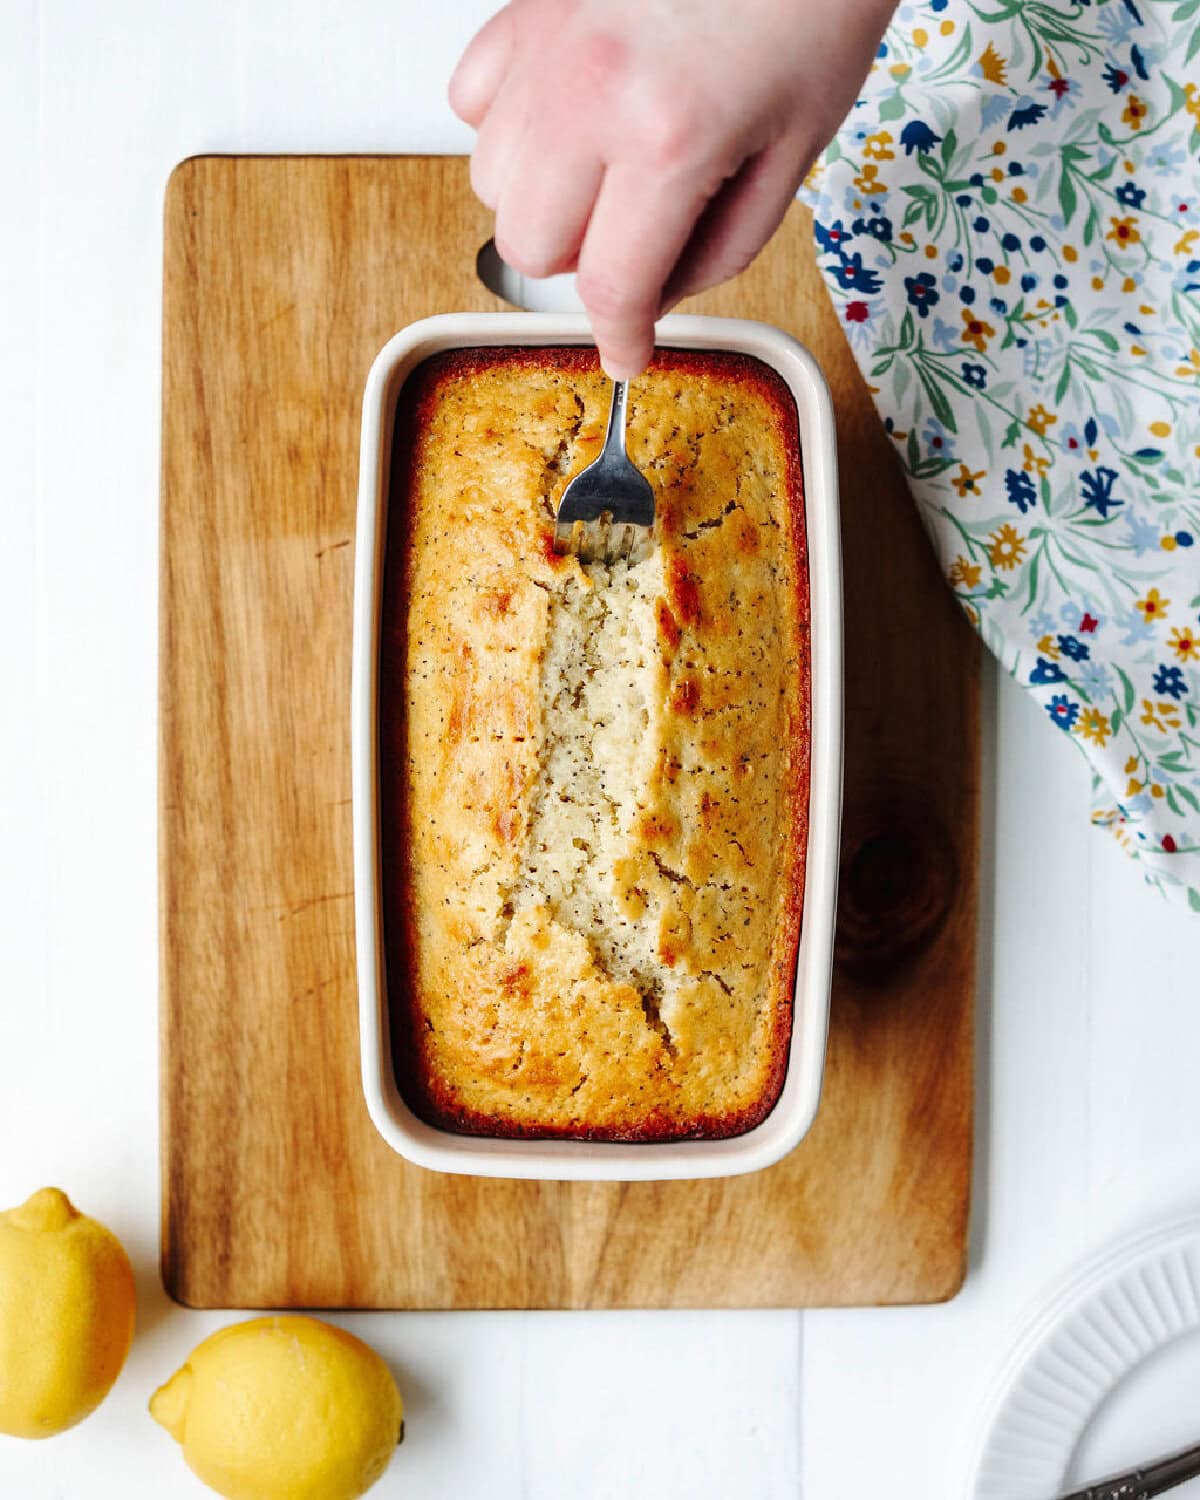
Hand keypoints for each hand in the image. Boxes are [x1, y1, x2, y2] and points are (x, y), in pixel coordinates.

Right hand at [450, 0, 896, 377]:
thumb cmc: (814, 1)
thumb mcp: (795, 154)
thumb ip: (720, 246)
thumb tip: (657, 294)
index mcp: (667, 138)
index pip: (611, 286)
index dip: (620, 338)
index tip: (627, 354)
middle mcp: (589, 91)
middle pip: (531, 246)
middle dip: (584, 264)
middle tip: (636, 241)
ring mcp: (547, 44)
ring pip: (491, 182)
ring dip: (545, 200)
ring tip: (606, 172)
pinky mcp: (528, 6)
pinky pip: (473, 102)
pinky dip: (511, 128)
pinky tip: (566, 120)